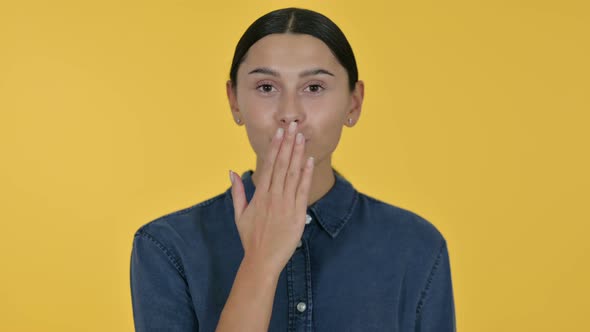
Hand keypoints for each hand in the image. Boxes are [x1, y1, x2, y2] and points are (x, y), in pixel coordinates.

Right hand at [229, 121, 313, 274]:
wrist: (262, 260)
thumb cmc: (251, 238)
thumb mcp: (239, 214)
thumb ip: (238, 191)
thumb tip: (232, 171)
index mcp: (259, 195)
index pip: (268, 165)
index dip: (275, 148)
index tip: (279, 133)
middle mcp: (272, 196)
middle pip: (281, 165)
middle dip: (287, 144)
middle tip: (292, 126)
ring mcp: (285, 204)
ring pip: (292, 174)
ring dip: (297, 154)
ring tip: (301, 137)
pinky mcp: (297, 214)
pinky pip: (302, 190)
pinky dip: (306, 174)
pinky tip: (309, 160)